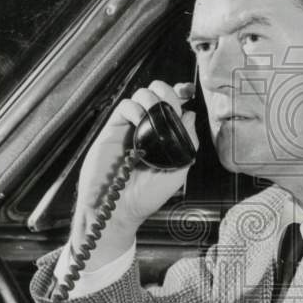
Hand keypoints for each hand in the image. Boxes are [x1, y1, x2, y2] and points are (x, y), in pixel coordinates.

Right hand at [72, 80, 197, 263]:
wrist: (118, 209)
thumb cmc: (145, 197)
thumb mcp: (177, 173)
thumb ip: (187, 144)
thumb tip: (190, 115)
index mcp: (165, 138)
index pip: (173, 107)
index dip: (179, 95)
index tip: (186, 92)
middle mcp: (148, 130)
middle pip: (158, 95)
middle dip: (166, 92)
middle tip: (169, 105)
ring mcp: (130, 129)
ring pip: (141, 96)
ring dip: (151, 98)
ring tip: (153, 115)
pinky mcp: (112, 130)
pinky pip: (124, 107)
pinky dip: (134, 108)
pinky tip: (139, 121)